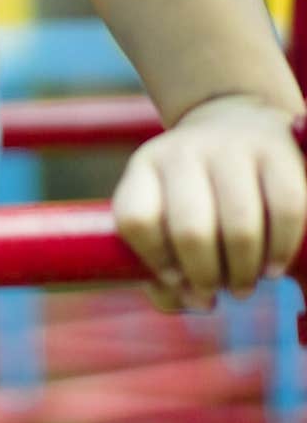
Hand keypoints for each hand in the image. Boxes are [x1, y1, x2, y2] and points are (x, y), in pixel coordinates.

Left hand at [112, 95, 306, 311]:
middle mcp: (183, 152)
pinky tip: (272, 266)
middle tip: (216, 289)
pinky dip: (280, 250)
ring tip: (243, 285)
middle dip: (205, 276)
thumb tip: (190, 300)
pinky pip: (286, 210)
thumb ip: (162, 272)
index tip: (174, 279)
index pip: (136, 219)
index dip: (155, 261)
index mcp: (145, 167)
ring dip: (243, 272)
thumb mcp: (164, 217)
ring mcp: (231, 148)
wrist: (235, 122)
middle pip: (190, 231)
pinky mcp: (276, 151)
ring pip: (240, 226)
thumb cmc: (197, 193)